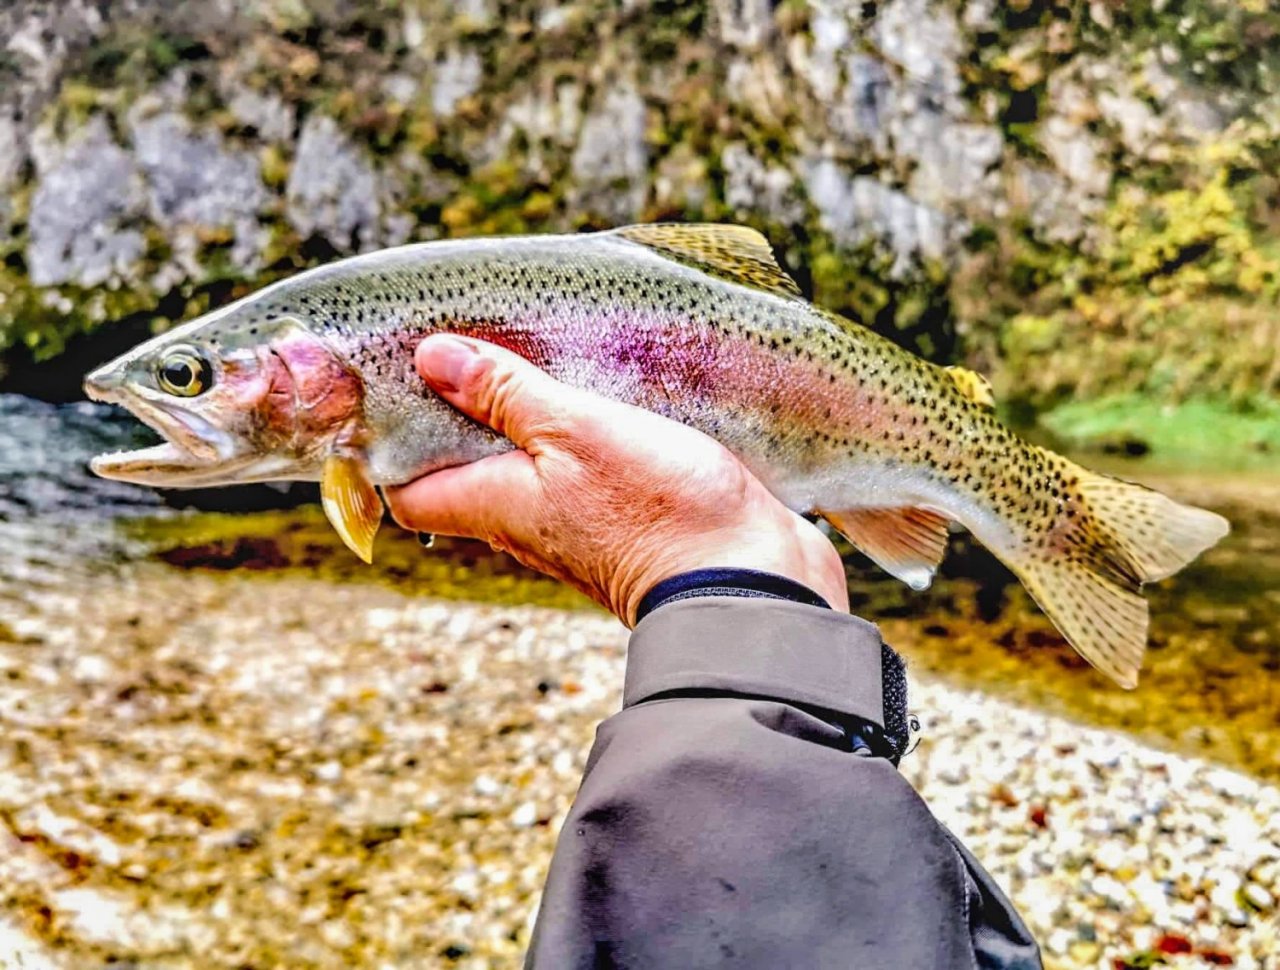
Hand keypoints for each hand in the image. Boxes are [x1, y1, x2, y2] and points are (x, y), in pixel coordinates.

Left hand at [383, 335, 849, 623]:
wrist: (754, 582)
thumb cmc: (660, 511)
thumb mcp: (576, 431)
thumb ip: (505, 394)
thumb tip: (431, 359)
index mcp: (496, 505)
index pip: (408, 492)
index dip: (394, 447)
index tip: (402, 387)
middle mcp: (527, 524)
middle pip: (468, 473)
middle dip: (464, 415)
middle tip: (478, 347)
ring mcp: (578, 526)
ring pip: (530, 468)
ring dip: (529, 420)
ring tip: (542, 357)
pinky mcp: (628, 520)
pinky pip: (584, 474)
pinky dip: (581, 435)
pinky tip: (603, 394)